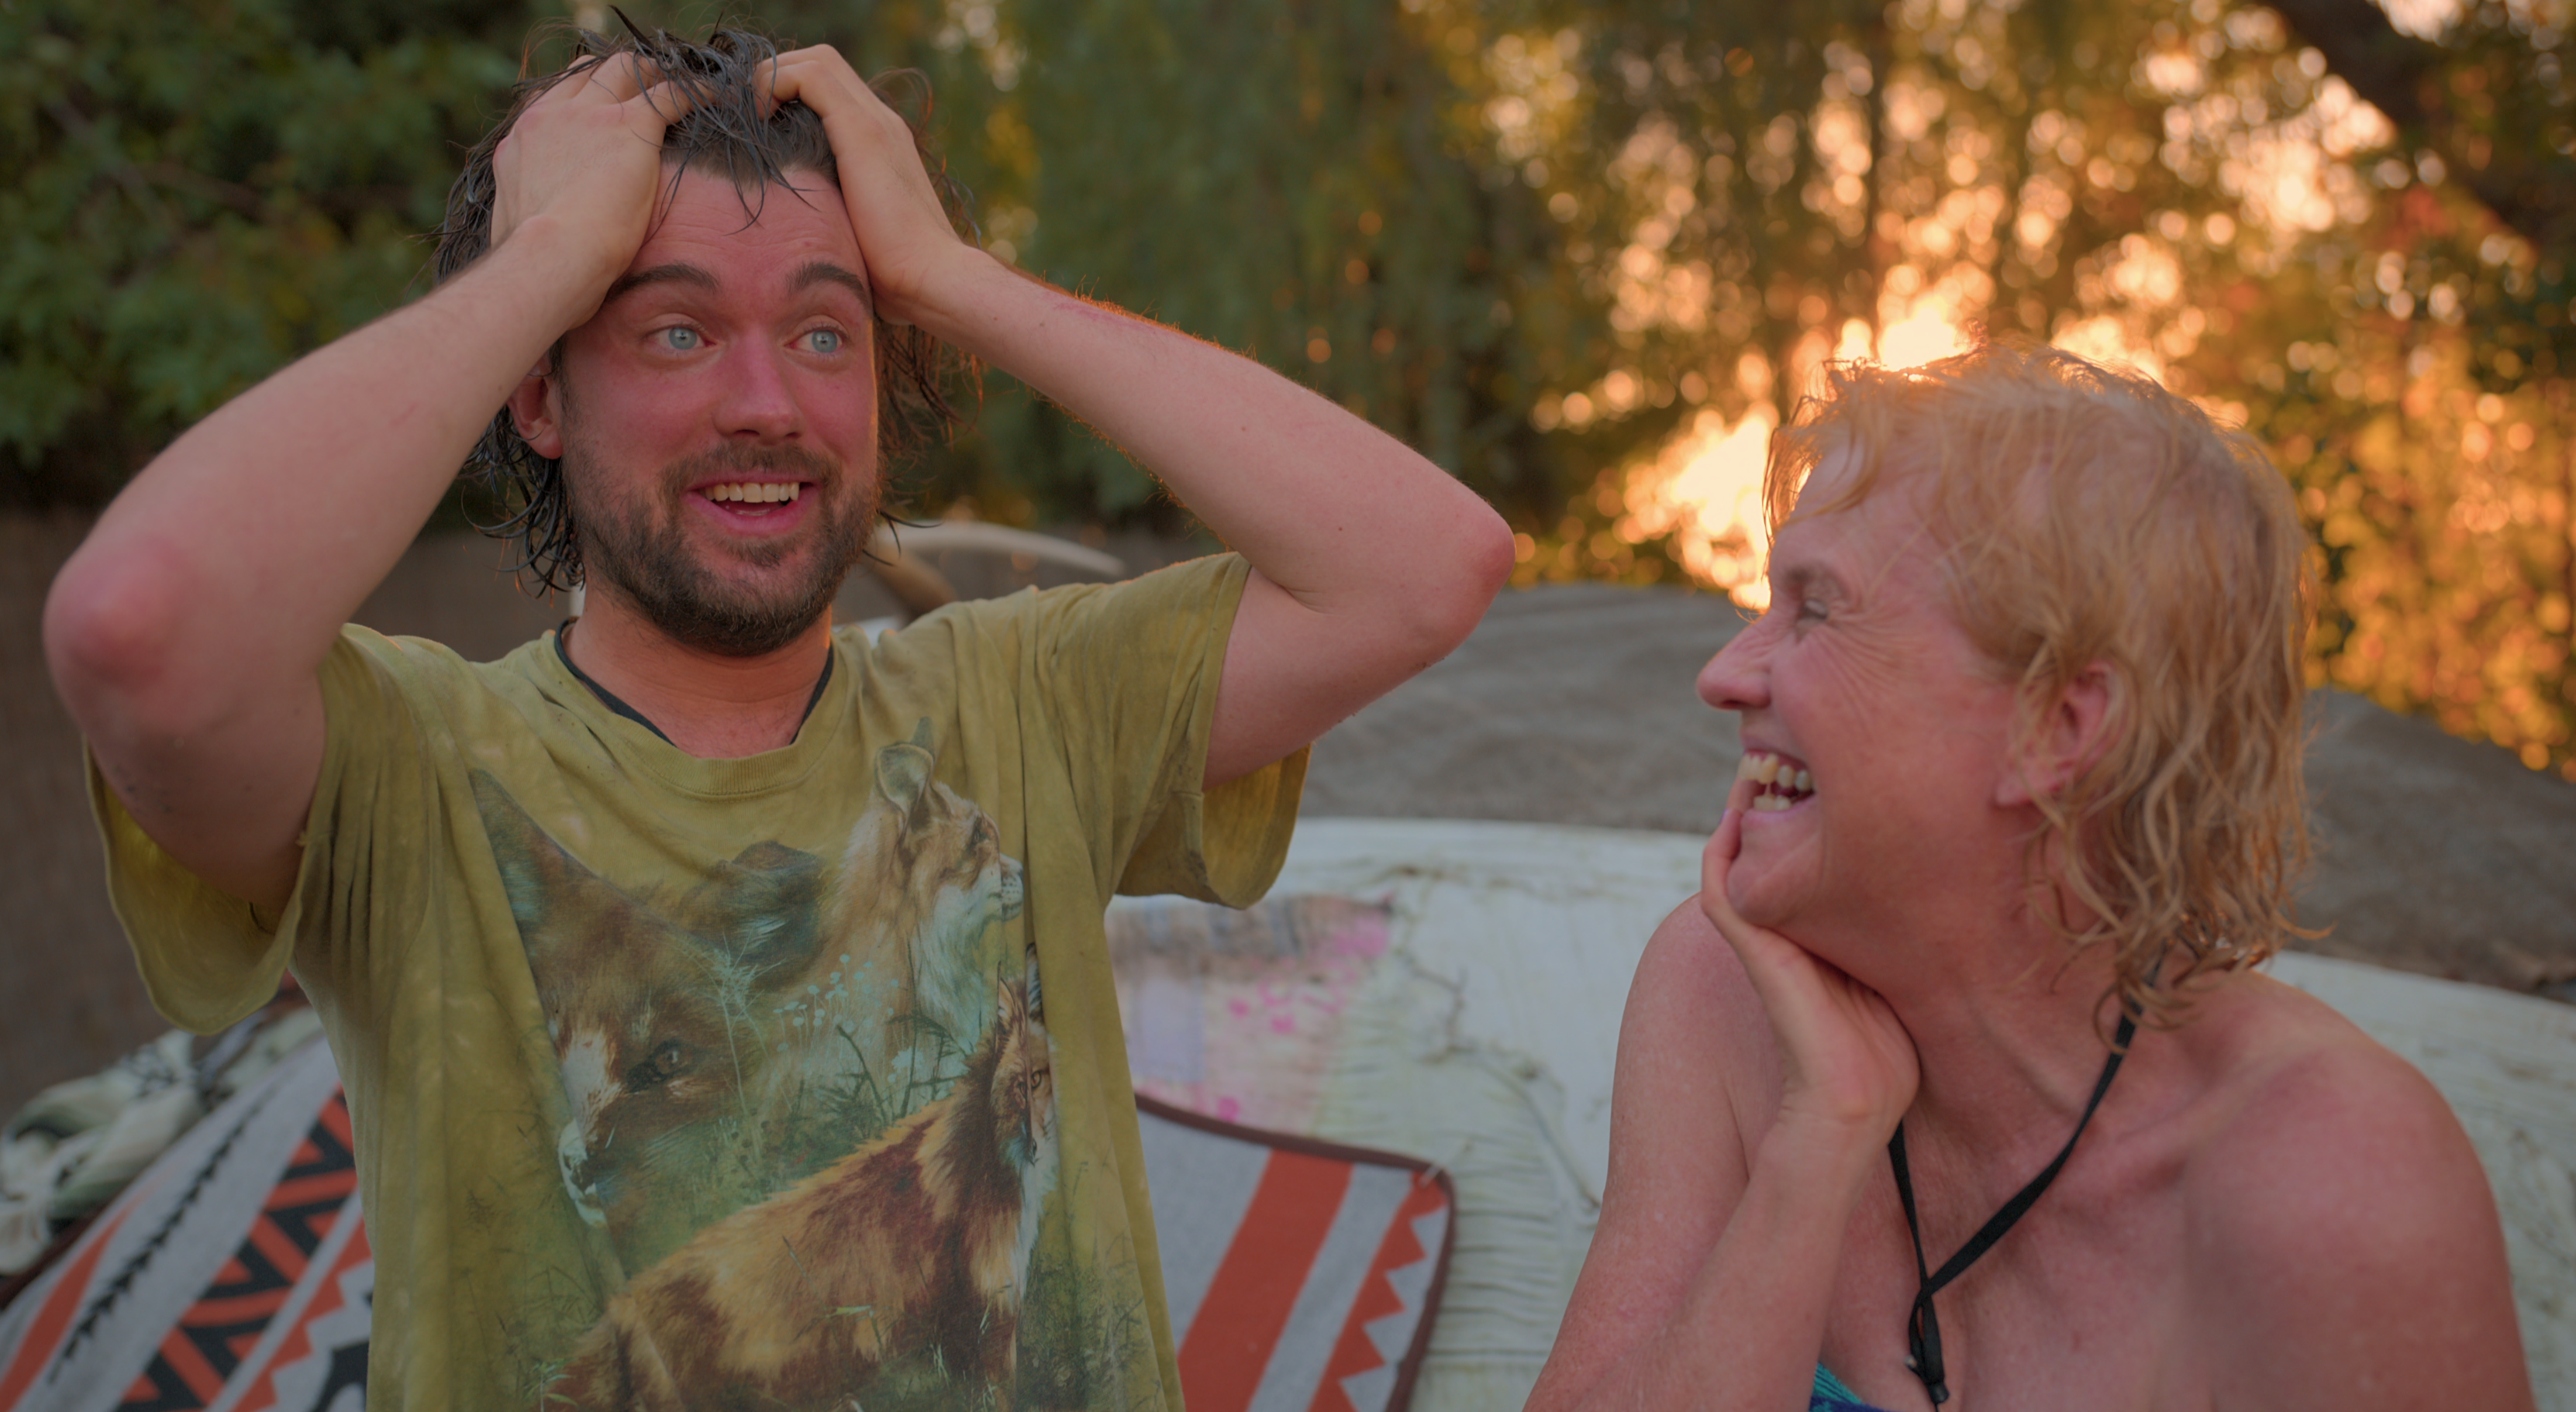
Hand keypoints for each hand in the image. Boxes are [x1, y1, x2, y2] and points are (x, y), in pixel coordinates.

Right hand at [488, 54, 695, 303]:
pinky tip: (717, 96)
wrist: (549, 260)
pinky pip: (670, 92)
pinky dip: (696, 91)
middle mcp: (550, 116)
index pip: (554, 98)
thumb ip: (534, 208)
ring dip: (652, 75)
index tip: (605, 112)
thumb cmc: (536, 263)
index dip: (583, 98)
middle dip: (617, 76)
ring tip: (679, 88)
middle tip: (646, 91)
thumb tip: (540, 229)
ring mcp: (589, 116)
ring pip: (624, 68)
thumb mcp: (520, 224)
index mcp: (523, 139)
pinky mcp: (629, 125)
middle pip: (586, 71)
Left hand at [762, 46, 979, 324]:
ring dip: (773, 77)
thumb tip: (801, 239)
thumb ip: (834, 216)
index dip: (791, 95)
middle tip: (750, 117)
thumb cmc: (895, 277)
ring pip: (817, 59)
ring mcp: (876, 121)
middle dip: (778, 78)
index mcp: (882, 144)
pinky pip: (810, 76)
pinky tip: (758, 120)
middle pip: (823, 63)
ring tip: (751, 116)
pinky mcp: (862, 130)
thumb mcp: (855, 235)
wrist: (930, 280)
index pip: (833, 90)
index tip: (761, 131)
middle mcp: (882, 122)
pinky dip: (775, 84)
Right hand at [1701, 777, 1919, 1146]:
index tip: (1832, 767)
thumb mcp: (1902, 968)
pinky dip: (1721, 848)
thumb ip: (1905, 930)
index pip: (1802, 855)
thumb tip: (1957, 882)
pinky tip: (1736, 812)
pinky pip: (1718, 886)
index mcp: (1816, 928)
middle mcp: (1784, 926)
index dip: (1810, 810)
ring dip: (1743, 809)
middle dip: (1777, 795)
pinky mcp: (1750, 947)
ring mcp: (1762, 935)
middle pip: (1768, 844)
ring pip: (1735, 855)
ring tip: (1759, 762)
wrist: (1856, 1100)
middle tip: (1791, 748)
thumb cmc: (1887, 1050)